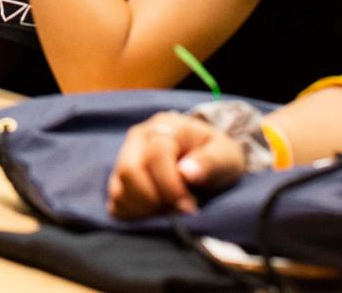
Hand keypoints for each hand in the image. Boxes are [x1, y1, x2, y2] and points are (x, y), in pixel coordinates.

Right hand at [107, 112, 245, 217]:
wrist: (205, 157)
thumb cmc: (215, 155)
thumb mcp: (225, 155)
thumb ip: (211, 162)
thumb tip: (187, 173)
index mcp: (164, 126)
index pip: (156, 155)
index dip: (170, 186)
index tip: (189, 207)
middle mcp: (137, 139)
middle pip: (129, 170)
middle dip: (155, 199)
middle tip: (178, 211)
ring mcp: (124, 159)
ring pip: (119, 189)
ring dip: (146, 210)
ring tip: (170, 210)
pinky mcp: (119, 181)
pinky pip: (116, 204)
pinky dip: (135, 215)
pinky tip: (156, 213)